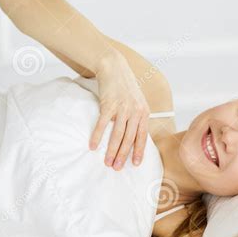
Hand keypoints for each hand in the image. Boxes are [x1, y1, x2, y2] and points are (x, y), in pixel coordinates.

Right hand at [89, 49, 148, 169]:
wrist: (114, 68)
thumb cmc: (125, 87)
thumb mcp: (137, 102)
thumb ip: (137, 118)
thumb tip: (133, 137)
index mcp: (144, 112)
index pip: (142, 136)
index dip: (139, 151)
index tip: (135, 164)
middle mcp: (135, 111)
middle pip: (129, 138)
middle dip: (123, 155)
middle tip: (117, 168)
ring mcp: (122, 108)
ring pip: (117, 134)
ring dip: (112, 151)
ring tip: (107, 162)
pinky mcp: (109, 104)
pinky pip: (102, 124)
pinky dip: (97, 136)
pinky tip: (93, 146)